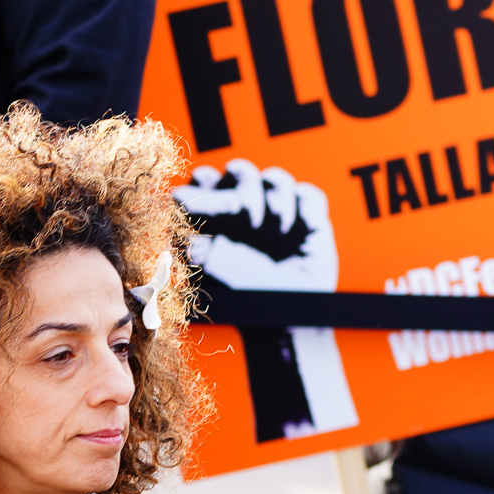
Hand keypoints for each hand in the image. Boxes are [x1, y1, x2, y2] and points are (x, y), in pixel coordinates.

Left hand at [172, 159, 337, 291]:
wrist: (289, 321)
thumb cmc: (247, 298)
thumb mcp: (218, 270)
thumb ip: (202, 242)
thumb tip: (182, 210)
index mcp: (218, 217)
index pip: (205, 185)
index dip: (204, 186)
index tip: (206, 201)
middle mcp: (247, 209)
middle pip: (240, 173)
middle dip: (242, 185)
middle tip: (242, 210)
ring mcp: (279, 212)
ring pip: (275, 179)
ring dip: (275, 198)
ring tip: (276, 229)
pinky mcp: (310, 218)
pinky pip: (309, 195)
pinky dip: (307, 206)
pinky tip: (304, 226)